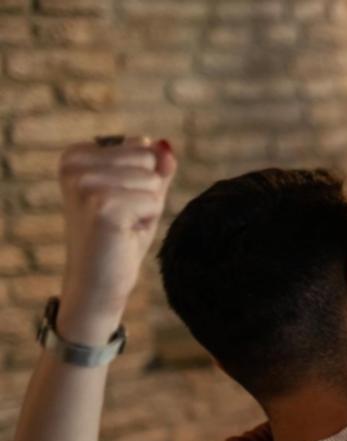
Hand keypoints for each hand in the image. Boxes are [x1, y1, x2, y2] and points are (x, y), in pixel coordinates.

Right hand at [58, 137, 175, 336]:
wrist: (97, 283)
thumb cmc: (119, 238)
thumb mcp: (139, 195)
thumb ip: (154, 168)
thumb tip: (165, 147)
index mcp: (77, 154)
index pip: (140, 146)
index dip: (141, 182)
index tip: (118, 205)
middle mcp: (75, 164)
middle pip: (148, 160)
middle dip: (148, 192)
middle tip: (124, 218)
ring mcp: (86, 183)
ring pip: (153, 180)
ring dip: (148, 208)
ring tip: (124, 226)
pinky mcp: (102, 205)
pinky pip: (154, 201)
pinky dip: (148, 221)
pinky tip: (124, 234)